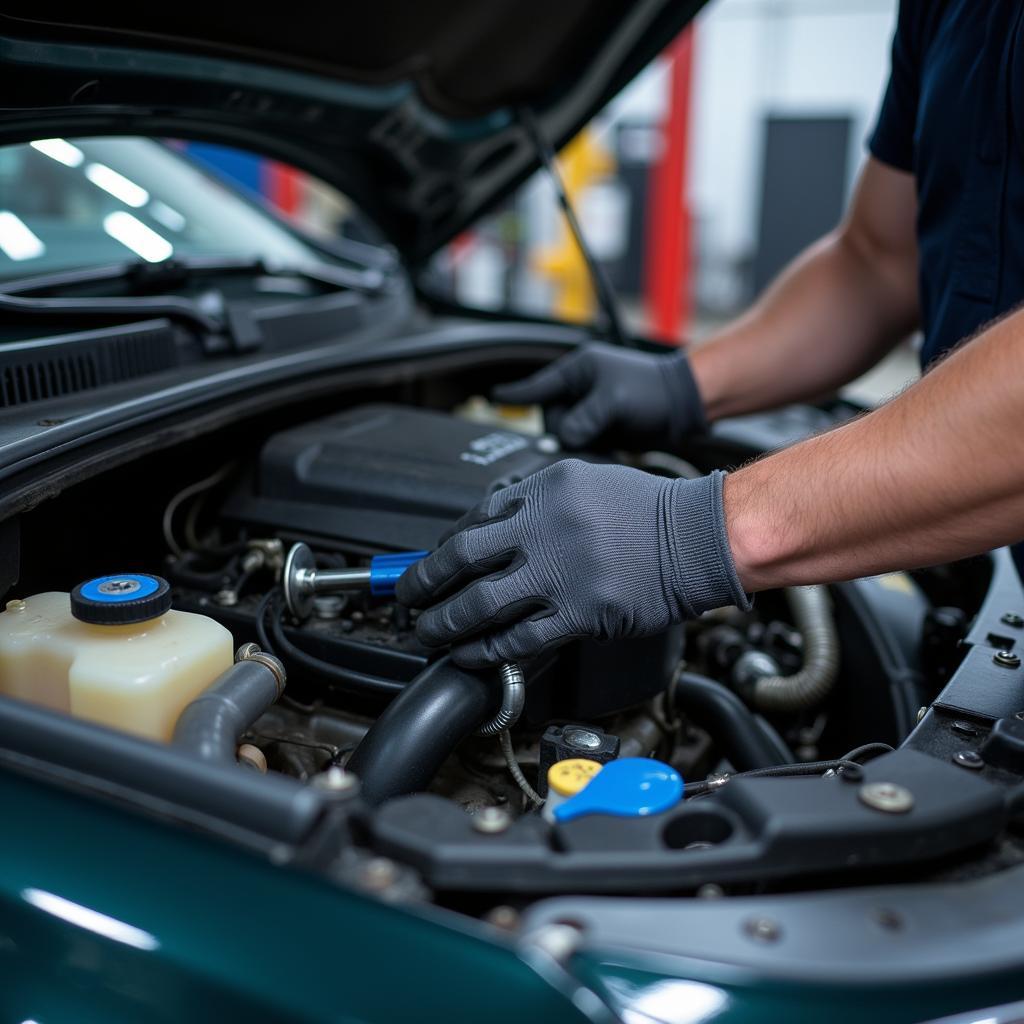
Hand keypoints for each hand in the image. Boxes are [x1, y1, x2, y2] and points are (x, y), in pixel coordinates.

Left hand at [396, 459, 747, 667]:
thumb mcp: (586, 482)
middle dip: (424, 584)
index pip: (473, 520)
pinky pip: (519, 637)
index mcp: (544, 489)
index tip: (430, 566)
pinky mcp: (580, 612)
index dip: (443, 549)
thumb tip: (491, 530)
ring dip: (445, 622)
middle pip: (462, 560)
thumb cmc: (648, 511)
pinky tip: (470, 653)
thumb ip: (536, 502)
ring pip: (480, 603)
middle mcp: (545, 526)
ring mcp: (561, 571)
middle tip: (407, 599)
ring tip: (427, 632)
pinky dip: (486, 648)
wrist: (699, 537)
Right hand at [492, 342, 706, 449]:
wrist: (685, 405)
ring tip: (605, 439)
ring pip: (567, 434)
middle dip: (566, 430)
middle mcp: (581, 388)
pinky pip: (582, 443)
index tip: (493, 397)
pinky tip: (606, 449)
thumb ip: (584, 421)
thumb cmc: (653, 392)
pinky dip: (590, 449)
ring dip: (579, 442)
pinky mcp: (602, 428)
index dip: (514, 395)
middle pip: (552, 418)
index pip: (538, 386)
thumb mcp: (614, 402)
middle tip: (593, 430)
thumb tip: (563, 440)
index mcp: (579, 370)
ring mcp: (591, 409)